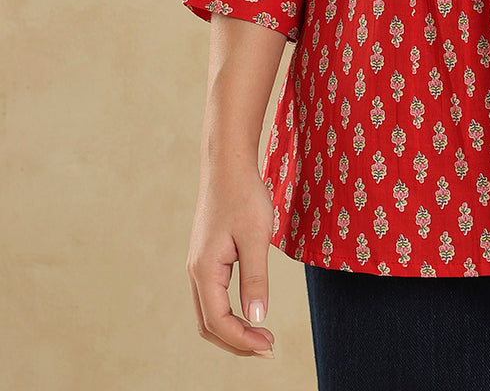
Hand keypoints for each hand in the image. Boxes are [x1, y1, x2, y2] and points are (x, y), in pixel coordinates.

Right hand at [187, 164, 276, 356]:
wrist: (228, 166)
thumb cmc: (244, 196)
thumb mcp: (256, 237)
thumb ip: (256, 279)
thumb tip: (258, 318)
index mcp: (205, 270)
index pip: (217, 321)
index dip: (242, 340)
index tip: (269, 345)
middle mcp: (196, 272)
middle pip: (209, 324)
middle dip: (237, 342)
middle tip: (268, 348)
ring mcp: (199, 266)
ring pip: (209, 313)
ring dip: (233, 330)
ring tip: (261, 337)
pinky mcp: (207, 259)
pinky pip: (213, 298)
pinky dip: (229, 314)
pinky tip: (249, 313)